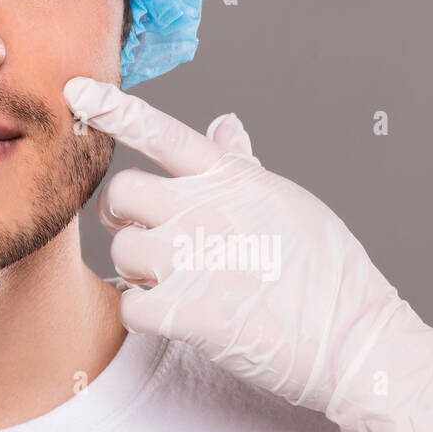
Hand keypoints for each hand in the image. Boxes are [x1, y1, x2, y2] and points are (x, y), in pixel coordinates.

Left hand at [63, 77, 432, 431]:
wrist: (355, 340)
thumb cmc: (327, 270)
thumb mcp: (288, 200)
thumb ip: (241, 164)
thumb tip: (224, 123)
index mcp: (230, 180)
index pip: (162, 132)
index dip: (116, 109)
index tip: (77, 91)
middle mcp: (204, 211)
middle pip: (121, 194)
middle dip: (122, 215)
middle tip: (143, 232)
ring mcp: (193, 261)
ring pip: (121, 251)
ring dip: (137, 269)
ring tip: (174, 279)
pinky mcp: (187, 313)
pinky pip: (129, 304)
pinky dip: (144, 312)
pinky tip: (173, 314)